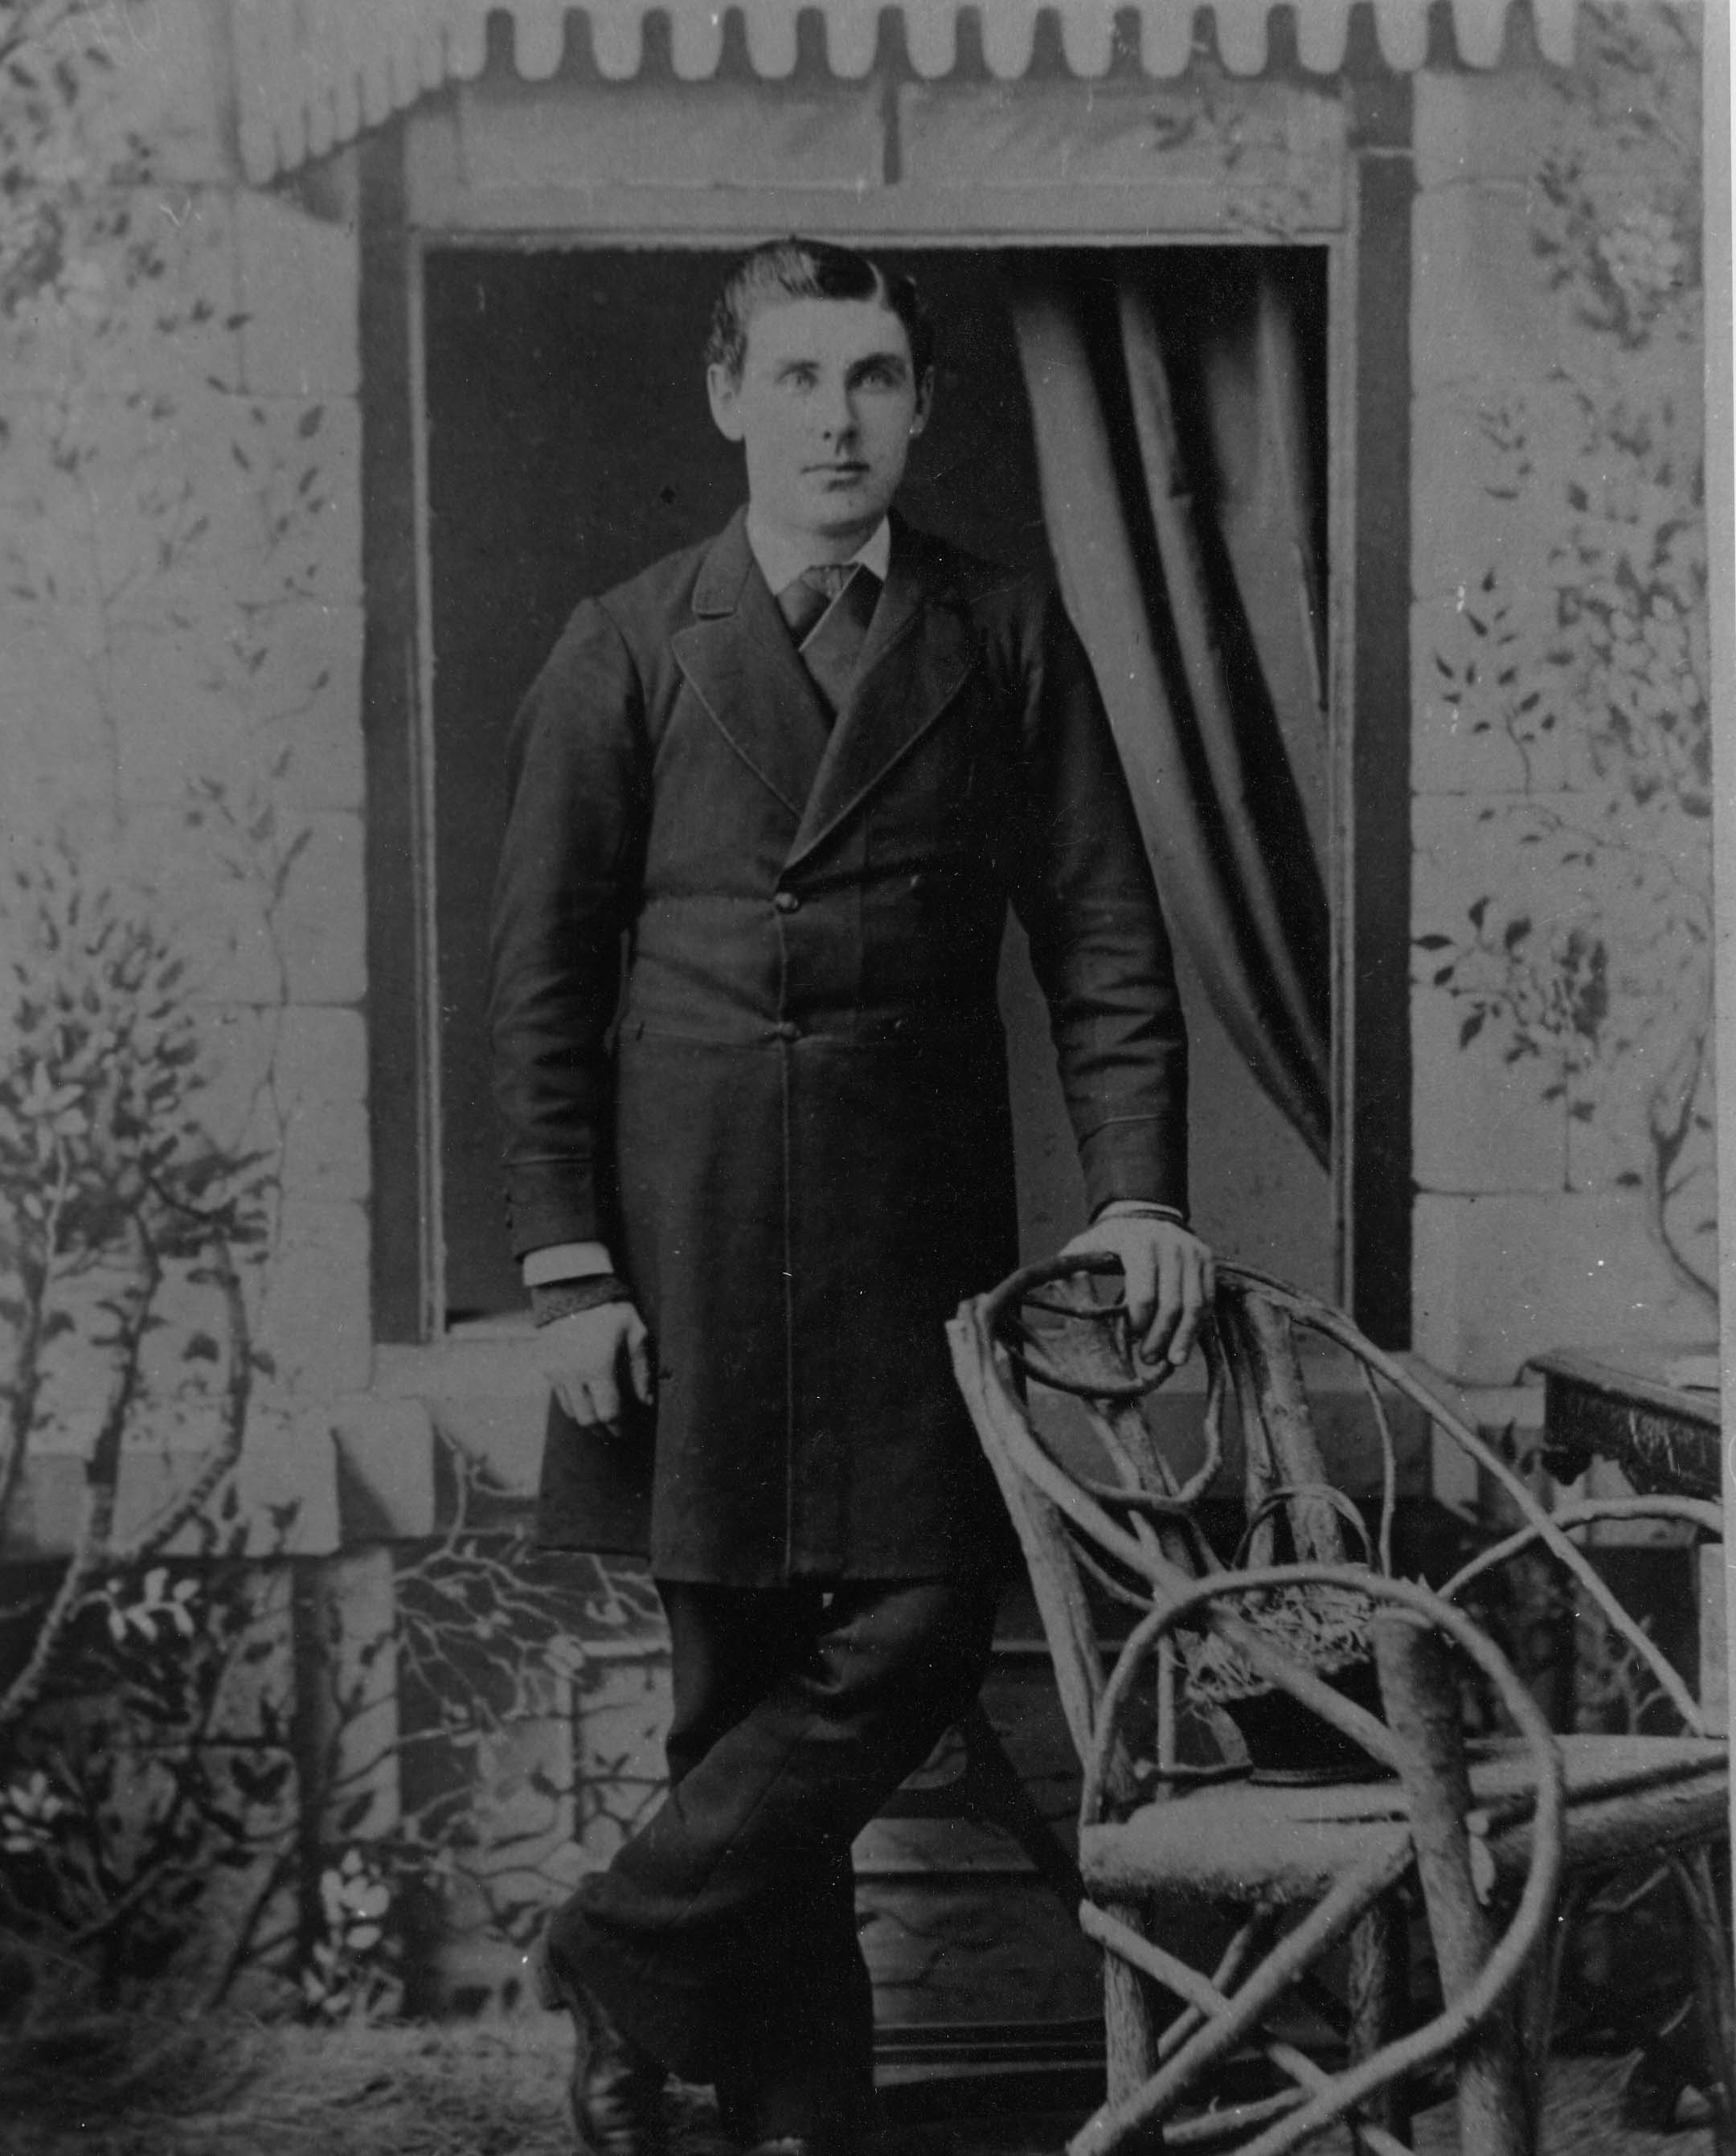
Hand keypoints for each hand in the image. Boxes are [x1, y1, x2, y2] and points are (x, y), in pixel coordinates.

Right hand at [539, 1301, 653, 1432]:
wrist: (572, 1288)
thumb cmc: (611, 1309)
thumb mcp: (635, 1333)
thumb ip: (641, 1370)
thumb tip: (647, 1403)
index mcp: (598, 1367)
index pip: (609, 1413)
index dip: (620, 1428)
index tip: (628, 1432)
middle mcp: (573, 1374)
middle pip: (588, 1419)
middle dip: (604, 1430)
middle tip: (616, 1432)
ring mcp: (556, 1371)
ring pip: (571, 1412)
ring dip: (588, 1419)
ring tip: (602, 1418)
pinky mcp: (546, 1367)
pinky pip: (560, 1397)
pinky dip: (574, 1404)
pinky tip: (587, 1400)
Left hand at [1058, 1215, 1215, 1370]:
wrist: (1145, 1212)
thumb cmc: (1112, 1238)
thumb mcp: (1088, 1244)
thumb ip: (1071, 1265)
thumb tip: (1046, 1288)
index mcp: (1139, 1243)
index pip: (1145, 1292)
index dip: (1139, 1321)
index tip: (1132, 1338)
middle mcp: (1171, 1246)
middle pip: (1172, 1303)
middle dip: (1161, 1336)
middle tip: (1150, 1359)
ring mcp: (1193, 1252)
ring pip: (1196, 1304)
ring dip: (1185, 1337)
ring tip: (1174, 1360)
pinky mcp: (1207, 1260)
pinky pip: (1208, 1298)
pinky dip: (1199, 1323)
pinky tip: (1186, 1341)